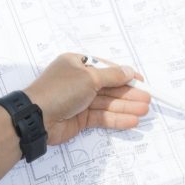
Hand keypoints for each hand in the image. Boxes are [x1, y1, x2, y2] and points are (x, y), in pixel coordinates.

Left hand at [23, 53, 151, 146]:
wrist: (37, 117)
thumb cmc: (60, 90)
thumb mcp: (89, 77)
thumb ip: (112, 76)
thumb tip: (128, 71)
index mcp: (77, 64)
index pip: (106, 67)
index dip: (124, 74)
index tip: (141, 81)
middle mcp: (78, 81)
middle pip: (109, 87)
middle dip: (128, 93)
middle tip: (147, 99)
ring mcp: (79, 100)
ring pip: (107, 103)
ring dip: (126, 106)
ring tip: (144, 110)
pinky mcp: (80, 118)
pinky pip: (101, 117)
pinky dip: (116, 119)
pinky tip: (131, 120)